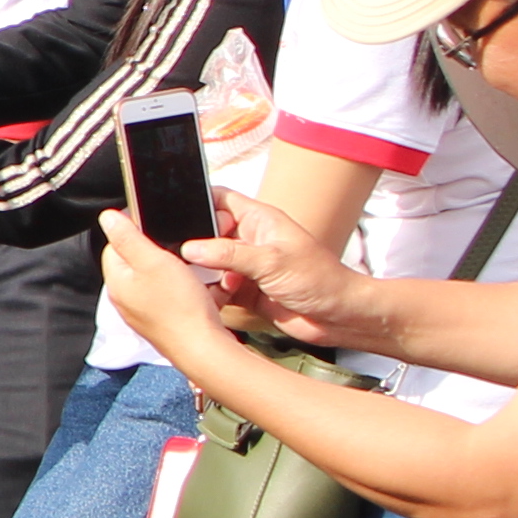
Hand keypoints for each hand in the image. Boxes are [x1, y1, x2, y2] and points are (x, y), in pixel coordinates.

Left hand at [94, 205, 239, 370]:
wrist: (203, 347)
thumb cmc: (180, 306)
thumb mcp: (153, 261)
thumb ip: (128, 237)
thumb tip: (106, 217)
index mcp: (116, 282)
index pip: (114, 245)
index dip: (134, 230)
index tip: (155, 224)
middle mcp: (124, 300)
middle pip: (135, 261)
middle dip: (156, 250)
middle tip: (177, 248)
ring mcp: (142, 313)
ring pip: (154, 278)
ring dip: (172, 269)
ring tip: (189, 267)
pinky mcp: (162, 322)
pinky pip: (169, 295)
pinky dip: (182, 287)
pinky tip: (195, 287)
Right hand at [182, 190, 373, 345]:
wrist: (339, 318)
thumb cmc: (320, 281)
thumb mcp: (272, 261)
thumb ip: (229, 253)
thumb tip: (190, 249)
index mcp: (260, 220)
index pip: (221, 199)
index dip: (199, 203)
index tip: (178, 216)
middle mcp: (250, 240)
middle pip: (208, 232)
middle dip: (193, 242)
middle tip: (181, 255)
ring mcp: (246, 266)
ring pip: (209, 262)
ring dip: (201, 272)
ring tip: (197, 279)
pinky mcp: (244, 290)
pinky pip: (216, 288)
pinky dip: (209, 293)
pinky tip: (210, 297)